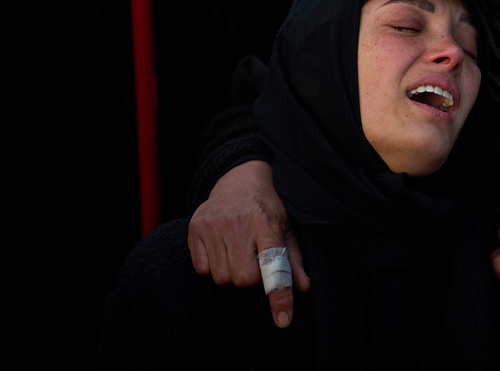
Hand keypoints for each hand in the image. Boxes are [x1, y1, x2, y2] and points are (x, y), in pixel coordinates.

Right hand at [188, 161, 310, 326]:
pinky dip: (212, 267)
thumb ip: (293, 259)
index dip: (278, 295)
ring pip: (221, 278)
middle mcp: (238, 223)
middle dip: (251, 280)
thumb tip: (304, 288)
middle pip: (243, 279)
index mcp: (267, 222)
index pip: (274, 265)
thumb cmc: (267, 208)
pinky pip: (202, 270)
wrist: (239, 179)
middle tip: (255, 262)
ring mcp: (213, 225)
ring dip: (231, 274)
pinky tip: (221, 249)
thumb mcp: (286, 228)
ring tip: (238, 252)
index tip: (282, 320)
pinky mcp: (195, 229)